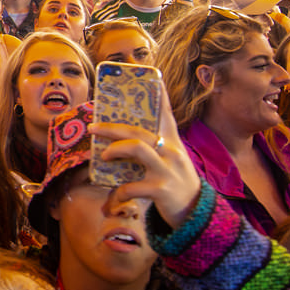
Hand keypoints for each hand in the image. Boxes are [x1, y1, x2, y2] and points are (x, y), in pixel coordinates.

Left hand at [91, 89, 199, 226]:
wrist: (196, 213)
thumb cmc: (176, 182)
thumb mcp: (170, 159)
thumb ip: (153, 146)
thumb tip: (121, 137)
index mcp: (172, 141)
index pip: (165, 112)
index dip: (158, 93)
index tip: (151, 76)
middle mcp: (171, 151)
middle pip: (138, 130)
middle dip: (112, 127)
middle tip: (93, 128)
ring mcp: (167, 170)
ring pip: (137, 149)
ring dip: (115, 150)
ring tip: (104, 156)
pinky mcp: (161, 190)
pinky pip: (132, 186)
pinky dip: (118, 192)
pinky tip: (113, 197)